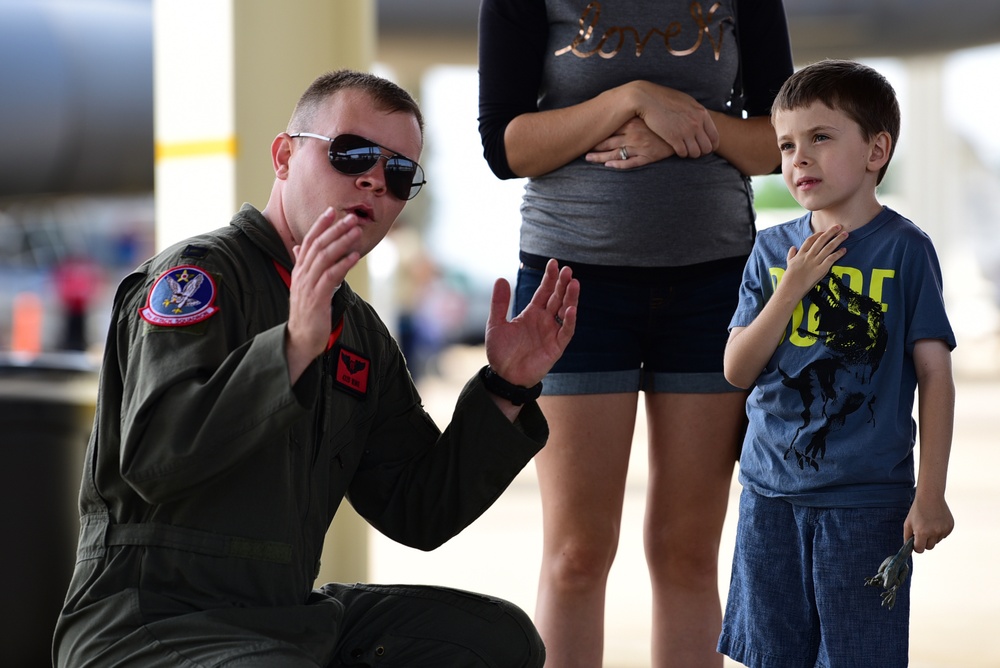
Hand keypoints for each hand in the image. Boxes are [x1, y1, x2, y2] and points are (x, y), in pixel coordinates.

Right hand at [286, 207, 362, 381]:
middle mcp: (302, 275)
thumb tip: (298, 246)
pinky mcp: (317, 298)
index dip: (319, 225)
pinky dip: (343, 265)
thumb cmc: (307, 312)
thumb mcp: (303, 285)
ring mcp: (308, 286)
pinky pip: (330, 277)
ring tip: (356, 232)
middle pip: (318, 246)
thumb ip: (303, 265)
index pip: (308, 241)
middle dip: (335, 230)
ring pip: (324, 258)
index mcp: (299, 270)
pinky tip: (354, 258)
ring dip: (341, 243)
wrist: (300, 339)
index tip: (331, 211)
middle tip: (351, 218)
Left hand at [484, 259, 578, 388]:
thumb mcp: (496, 324)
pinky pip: (566, 332)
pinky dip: (570, 321)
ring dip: (570, 298)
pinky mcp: (556, 347)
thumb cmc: (501, 352)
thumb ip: (500, 303)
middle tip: (568, 270)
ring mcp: (552, 333)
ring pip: (565, 312)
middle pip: (557, 298)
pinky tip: (572, 309)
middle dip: (563, 284)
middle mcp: (544, 321)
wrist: (504, 376)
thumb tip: (501, 279)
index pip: (544, 292)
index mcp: (532, 313)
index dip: (549, 278)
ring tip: (574, 283)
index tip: (553, 263)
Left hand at [585, 117, 674, 168]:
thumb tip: (620, 109)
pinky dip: (618, 164)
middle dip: (593, 145)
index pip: (610, 127)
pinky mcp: (648, 156)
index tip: (584, 132)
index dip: (596, 131)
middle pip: (608, 141)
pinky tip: (608, 166)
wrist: (685, 129)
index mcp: (633, 122)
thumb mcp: (649, 113)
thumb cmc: (665, 120)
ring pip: (615, 153)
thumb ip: (634, 113)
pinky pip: (630, 163)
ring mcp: (640, 146)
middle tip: (580, 148)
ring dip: (600, 157)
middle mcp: (634, 134)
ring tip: (588, 158)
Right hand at [630, 82, 719, 157]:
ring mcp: (685, 131)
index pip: (714, 136)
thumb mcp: (687, 102)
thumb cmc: (666, 98)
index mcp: (702, 114)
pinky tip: (677, 150)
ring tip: (686, 151)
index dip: (712, 145)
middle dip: (702, 152)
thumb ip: (697, 112)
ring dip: (691, 154)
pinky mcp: (673, 138)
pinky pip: (683, 153)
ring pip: (695, 153)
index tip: (705, 147)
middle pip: (707, 147)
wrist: (648, 98)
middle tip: (695, 151)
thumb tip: (702, 120)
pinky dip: (681, 154)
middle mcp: (696, 123)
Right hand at [777, 226, 848, 301]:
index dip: (818, 234)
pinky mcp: (821, 269)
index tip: (824, 231)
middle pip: (821, 240)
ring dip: (837, 240)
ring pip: (828, 247)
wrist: (791, 288)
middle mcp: (809, 255)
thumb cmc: (789, 277)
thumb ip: (791, 254)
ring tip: (845, 234)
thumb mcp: (788, 263)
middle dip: (831, 232)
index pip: (810, 240)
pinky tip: (844, 250)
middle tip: (839, 226)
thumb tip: (793, 247)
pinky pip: (831, 259)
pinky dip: (838, 253)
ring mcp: (815, 262)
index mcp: (801, 253)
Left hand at [904, 494, 954, 552]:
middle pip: (929, 547)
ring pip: (937, 541)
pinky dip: (939, 531)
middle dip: (925, 542)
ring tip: (929, 523)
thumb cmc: (917, 510)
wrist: (930, 496)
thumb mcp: (908, 523)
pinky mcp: (950, 527)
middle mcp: (934, 532)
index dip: (917, 547)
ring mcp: (943, 530)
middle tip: (922, 532)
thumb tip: (909, 550)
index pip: (920, 550)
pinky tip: (936, 521)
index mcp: (922, 532)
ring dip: (932, 536)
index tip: (916, 543)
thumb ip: (907, 538)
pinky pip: (944, 535)